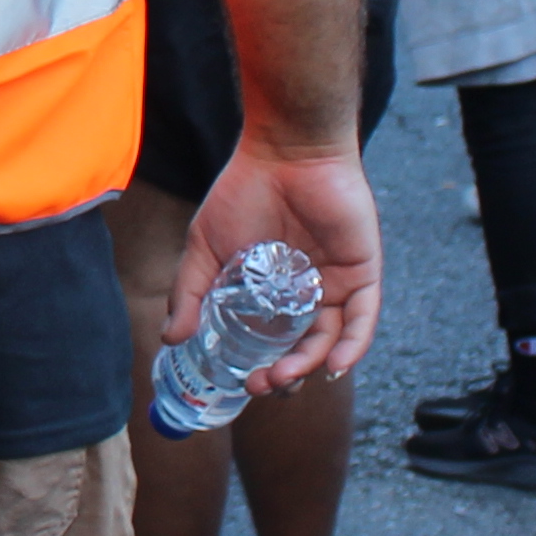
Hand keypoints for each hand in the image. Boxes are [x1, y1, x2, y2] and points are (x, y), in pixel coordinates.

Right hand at [177, 143, 386, 391]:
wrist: (284, 151)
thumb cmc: (243, 191)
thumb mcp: (206, 247)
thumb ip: (189, 291)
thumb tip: (170, 338)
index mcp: (276, 290)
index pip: (276, 342)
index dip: (265, 367)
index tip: (244, 384)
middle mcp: (310, 291)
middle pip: (305, 346)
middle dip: (286, 373)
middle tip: (260, 383)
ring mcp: (338, 281)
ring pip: (333, 337)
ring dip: (310, 364)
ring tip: (283, 377)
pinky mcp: (362, 268)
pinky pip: (365, 316)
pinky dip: (353, 344)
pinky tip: (333, 366)